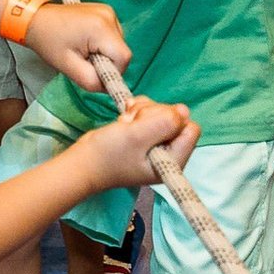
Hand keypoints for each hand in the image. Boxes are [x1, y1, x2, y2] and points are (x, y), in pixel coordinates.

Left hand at [26, 0, 130, 89]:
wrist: (36, 19)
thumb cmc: (48, 41)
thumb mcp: (68, 67)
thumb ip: (92, 81)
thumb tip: (108, 87)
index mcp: (101, 28)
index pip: (124, 58)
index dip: (113, 71)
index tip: (94, 73)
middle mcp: (109, 16)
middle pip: (121, 51)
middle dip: (106, 63)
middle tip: (83, 61)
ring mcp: (108, 11)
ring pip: (117, 44)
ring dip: (104, 53)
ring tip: (82, 50)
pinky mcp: (105, 12)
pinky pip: (112, 35)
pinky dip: (102, 44)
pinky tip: (85, 42)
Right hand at [79, 97, 199, 190]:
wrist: (82, 162)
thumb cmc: (107, 154)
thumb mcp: (137, 136)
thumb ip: (163, 122)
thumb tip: (184, 111)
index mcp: (173, 161)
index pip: (190, 129)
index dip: (170, 120)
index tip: (148, 125)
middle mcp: (169, 154)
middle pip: (176, 118)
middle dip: (153, 114)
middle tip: (132, 124)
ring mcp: (157, 144)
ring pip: (162, 112)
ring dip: (142, 112)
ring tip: (126, 124)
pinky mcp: (146, 136)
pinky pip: (151, 113)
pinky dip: (137, 112)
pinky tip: (125, 120)